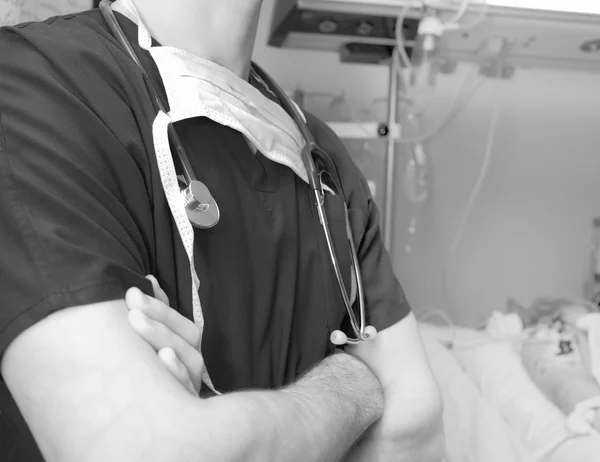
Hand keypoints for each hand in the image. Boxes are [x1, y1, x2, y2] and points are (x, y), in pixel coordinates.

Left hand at [124, 276, 203, 396]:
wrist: (161, 420)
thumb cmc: (154, 372)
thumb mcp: (158, 340)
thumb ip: (158, 313)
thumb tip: (149, 279)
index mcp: (188, 348)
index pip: (182, 323)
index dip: (160, 307)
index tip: (133, 292)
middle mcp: (194, 365)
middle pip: (187, 338)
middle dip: (158, 317)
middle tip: (131, 304)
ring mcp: (191, 386)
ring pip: (189, 359)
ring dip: (163, 337)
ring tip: (137, 321)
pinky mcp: (185, 406)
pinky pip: (186, 391)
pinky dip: (176, 373)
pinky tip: (162, 358)